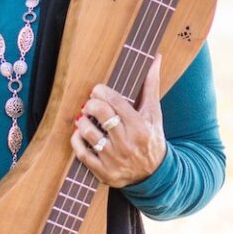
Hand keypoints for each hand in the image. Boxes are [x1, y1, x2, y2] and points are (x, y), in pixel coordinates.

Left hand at [71, 54, 165, 187]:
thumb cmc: (152, 138)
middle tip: (90, 104)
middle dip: (91, 104)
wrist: (156, 175)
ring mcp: (115, 160)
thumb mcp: (154, 114)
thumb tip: (156, 58)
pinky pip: (82, 154)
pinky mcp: (104, 173)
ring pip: (89, 134)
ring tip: (85, 119)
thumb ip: (151, 86)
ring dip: (82, 122)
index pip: (116, 102)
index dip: (102, 92)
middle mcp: (127, 144)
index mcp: (140, 128)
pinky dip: (76, 141)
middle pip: (101, 115)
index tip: (97, 90)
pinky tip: (80, 134)